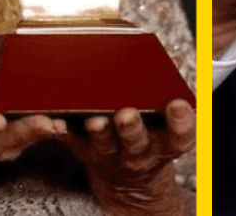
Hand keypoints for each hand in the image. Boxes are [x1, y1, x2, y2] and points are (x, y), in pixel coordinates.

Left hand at [61, 100, 194, 215]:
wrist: (129, 178)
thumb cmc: (150, 134)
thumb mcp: (169, 120)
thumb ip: (170, 88)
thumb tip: (173, 58)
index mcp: (166, 141)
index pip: (180, 134)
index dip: (181, 121)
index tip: (178, 105)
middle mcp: (139, 151)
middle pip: (135, 141)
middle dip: (130, 128)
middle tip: (126, 115)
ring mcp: (110, 153)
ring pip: (102, 143)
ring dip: (97, 130)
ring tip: (94, 119)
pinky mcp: (83, 151)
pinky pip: (70, 140)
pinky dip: (61, 129)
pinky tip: (54, 119)